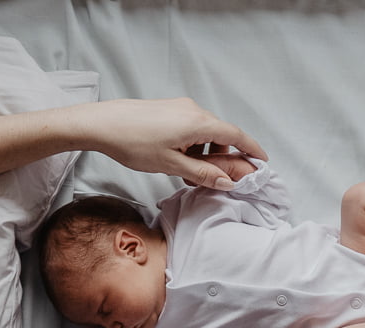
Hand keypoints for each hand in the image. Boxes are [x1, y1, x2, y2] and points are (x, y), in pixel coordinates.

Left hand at [83, 98, 267, 189]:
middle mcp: (193, 110)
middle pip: (221, 133)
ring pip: (204, 132)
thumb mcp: (170, 165)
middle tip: (218, 178)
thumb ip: (202, 173)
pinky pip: (190, 128)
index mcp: (198, 122)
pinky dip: (192, 145)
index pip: (236, 134)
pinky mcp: (168, 109)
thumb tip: (227, 181)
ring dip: (205, 153)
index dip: (252, 149)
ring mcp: (180, 107)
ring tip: (190, 174)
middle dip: (224, 156)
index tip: (263, 161)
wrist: (101, 124)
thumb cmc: (132, 143)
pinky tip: (178, 160)